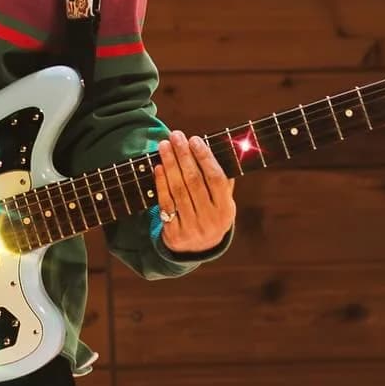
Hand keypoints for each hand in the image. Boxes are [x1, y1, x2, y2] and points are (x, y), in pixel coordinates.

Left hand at [153, 131, 235, 254]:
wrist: (198, 249)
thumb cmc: (211, 215)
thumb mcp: (223, 202)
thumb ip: (223, 180)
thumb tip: (224, 148)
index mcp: (226, 210)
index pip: (216, 179)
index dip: (205, 158)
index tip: (194, 140)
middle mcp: (210, 220)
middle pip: (194, 181)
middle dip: (184, 156)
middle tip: (176, 136)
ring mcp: (192, 227)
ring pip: (178, 190)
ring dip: (170, 165)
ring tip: (164, 146)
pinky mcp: (174, 233)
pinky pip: (166, 203)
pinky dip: (161, 184)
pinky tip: (158, 167)